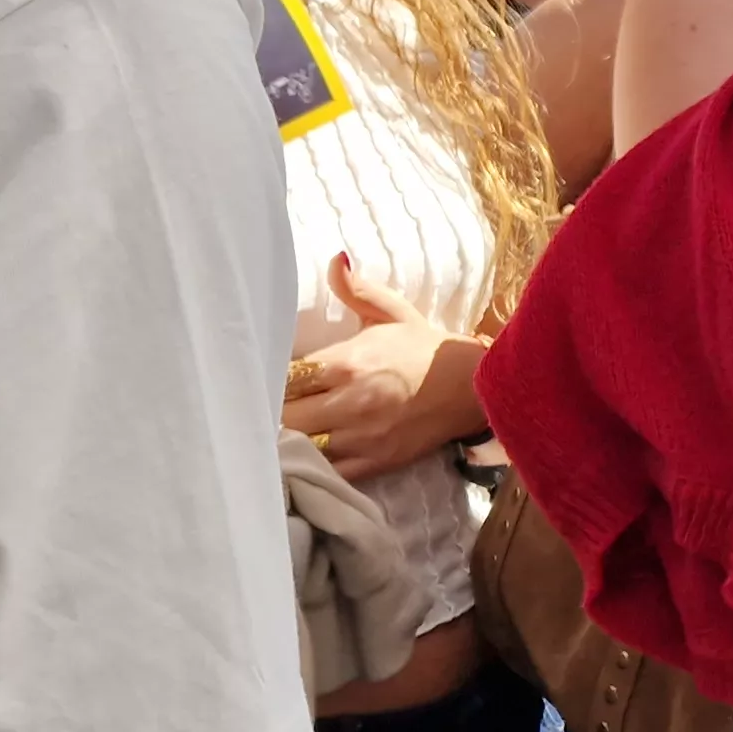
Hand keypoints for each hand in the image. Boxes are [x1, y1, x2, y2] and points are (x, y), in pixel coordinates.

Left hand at [282, 256, 473, 482]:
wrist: (472, 388)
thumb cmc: (424, 349)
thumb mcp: (392, 313)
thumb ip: (356, 290)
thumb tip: (334, 260)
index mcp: (350, 362)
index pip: (286, 377)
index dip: (267, 381)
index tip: (261, 379)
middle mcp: (352, 402)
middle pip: (285, 416)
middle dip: (270, 412)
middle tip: (260, 409)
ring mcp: (362, 437)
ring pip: (301, 446)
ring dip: (285, 440)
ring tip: (274, 433)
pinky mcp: (374, 462)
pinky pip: (326, 471)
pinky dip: (308, 466)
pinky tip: (298, 457)